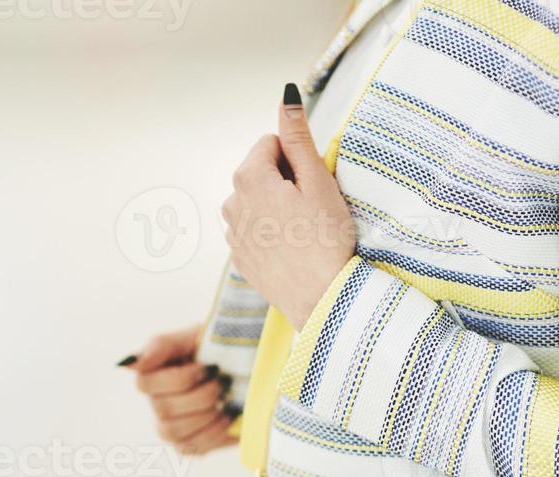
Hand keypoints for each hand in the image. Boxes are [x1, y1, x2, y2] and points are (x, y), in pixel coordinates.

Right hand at [120, 327, 237, 455]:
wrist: (245, 372)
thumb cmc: (214, 350)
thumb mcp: (192, 337)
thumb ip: (162, 346)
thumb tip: (132, 362)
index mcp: (152, 373)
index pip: (144, 383)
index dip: (178, 379)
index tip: (206, 368)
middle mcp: (156, 401)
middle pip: (163, 409)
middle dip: (200, 396)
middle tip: (222, 383)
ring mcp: (168, 426)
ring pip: (173, 431)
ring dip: (206, 416)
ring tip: (225, 402)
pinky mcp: (186, 444)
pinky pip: (190, 447)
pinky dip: (214, 434)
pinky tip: (228, 418)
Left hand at [221, 85, 356, 328]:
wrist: (322, 299)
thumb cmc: (327, 238)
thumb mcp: (317, 180)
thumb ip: (298, 135)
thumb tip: (286, 95)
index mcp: (248, 177)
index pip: (270, 145)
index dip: (296, 161)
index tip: (311, 186)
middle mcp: (231, 202)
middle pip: (261, 173)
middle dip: (284, 183)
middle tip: (311, 211)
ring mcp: (232, 234)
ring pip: (256, 202)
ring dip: (276, 208)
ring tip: (303, 233)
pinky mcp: (239, 259)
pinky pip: (254, 231)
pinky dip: (271, 234)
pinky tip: (292, 250)